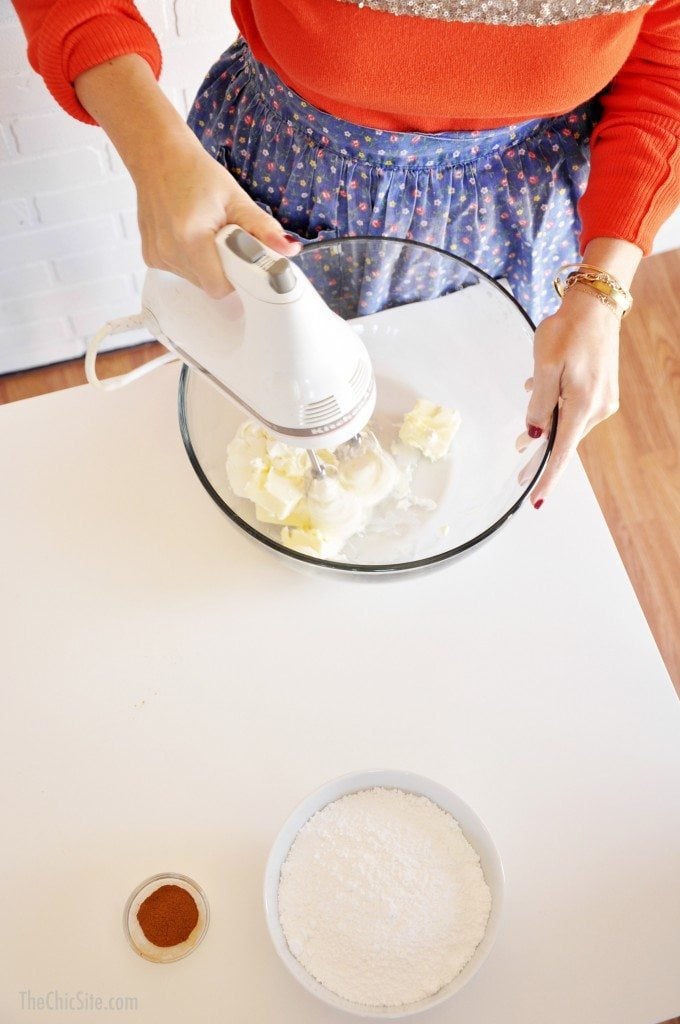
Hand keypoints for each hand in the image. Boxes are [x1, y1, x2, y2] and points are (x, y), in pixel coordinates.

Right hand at [133, 135, 299, 297]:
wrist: (159, 158)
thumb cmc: (196, 174)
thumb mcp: (236, 198)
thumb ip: (263, 228)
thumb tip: (288, 249)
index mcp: (191, 237)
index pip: (220, 286)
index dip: (237, 277)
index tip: (245, 260)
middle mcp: (169, 250)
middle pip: (210, 284)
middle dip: (225, 268)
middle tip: (226, 240)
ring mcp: (158, 256)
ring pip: (197, 280)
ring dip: (209, 265)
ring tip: (207, 233)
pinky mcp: (151, 257)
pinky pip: (182, 273)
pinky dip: (193, 261)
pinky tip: (191, 235)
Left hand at [524, 285, 620, 506]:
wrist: (596, 304)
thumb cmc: (568, 330)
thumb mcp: (545, 366)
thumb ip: (539, 402)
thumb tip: (534, 432)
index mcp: (583, 405)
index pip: (562, 452)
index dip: (547, 477)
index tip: (536, 501)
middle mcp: (598, 408)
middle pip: (563, 439)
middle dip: (539, 450)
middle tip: (517, 467)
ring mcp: (602, 399)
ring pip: (567, 421)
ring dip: (545, 422)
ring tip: (522, 429)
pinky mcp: (601, 390)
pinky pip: (573, 407)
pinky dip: (555, 405)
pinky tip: (538, 389)